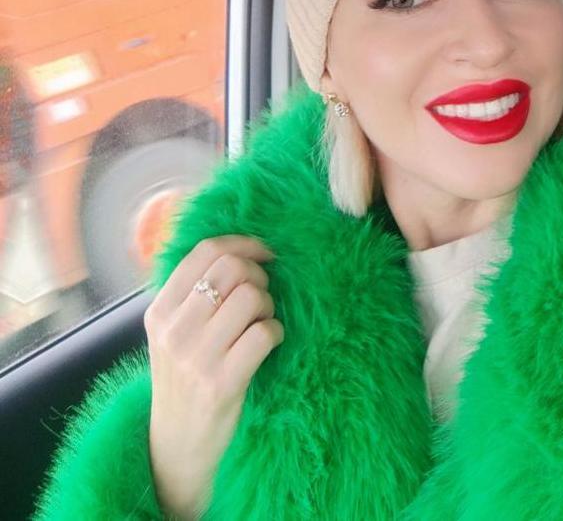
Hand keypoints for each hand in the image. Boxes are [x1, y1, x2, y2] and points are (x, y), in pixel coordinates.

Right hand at [144, 235, 282, 519]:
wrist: (178, 446)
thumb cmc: (186, 380)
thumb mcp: (174, 334)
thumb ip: (194, 294)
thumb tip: (241, 251)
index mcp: (159, 311)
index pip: (205, 252)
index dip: (243, 243)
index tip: (265, 252)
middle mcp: (173, 330)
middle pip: (233, 269)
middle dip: (259, 276)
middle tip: (262, 297)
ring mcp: (196, 357)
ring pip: (252, 297)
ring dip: (268, 307)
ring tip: (261, 324)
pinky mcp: (222, 382)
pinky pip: (265, 332)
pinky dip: (276, 332)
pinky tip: (268, 344)